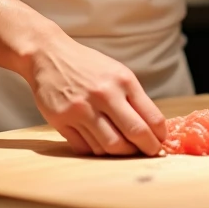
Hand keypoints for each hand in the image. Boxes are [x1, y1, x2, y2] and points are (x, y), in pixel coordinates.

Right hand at [23, 30, 166, 156]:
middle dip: (146, 149)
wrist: (48, 55)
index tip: (160, 142)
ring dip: (120, 153)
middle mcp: (103, 94)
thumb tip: (153, 130)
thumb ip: (134, 98)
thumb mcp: (116, 72)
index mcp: (122, 80)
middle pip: (134, 134)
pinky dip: (96, 150)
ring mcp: (81, 109)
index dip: (159, 136)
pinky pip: (86, 148)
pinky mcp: (62, 121)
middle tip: (148, 152)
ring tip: (123, 148)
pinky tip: (99, 142)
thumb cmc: (87, 65)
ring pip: (110, 147)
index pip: (151, 118)